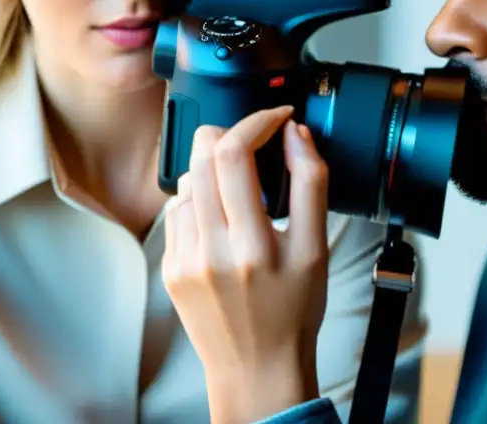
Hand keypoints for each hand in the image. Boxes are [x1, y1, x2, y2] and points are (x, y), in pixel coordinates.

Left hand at [161, 106, 330, 423]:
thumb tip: (296, 135)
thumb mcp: (315, 248)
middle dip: (230, 134)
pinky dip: (198, 200)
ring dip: (214, 169)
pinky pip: (177, 211)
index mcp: (252, 245)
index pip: (235, 154)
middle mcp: (210, 250)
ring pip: (187, 180)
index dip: (256, 121)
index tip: (276, 118)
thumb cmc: (293, 312)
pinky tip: (221, 221)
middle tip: (255, 142)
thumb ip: (309, 185)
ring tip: (241, 192)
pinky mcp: (170, 267)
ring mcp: (184, 259)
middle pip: (201, 155)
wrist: (257, 368)